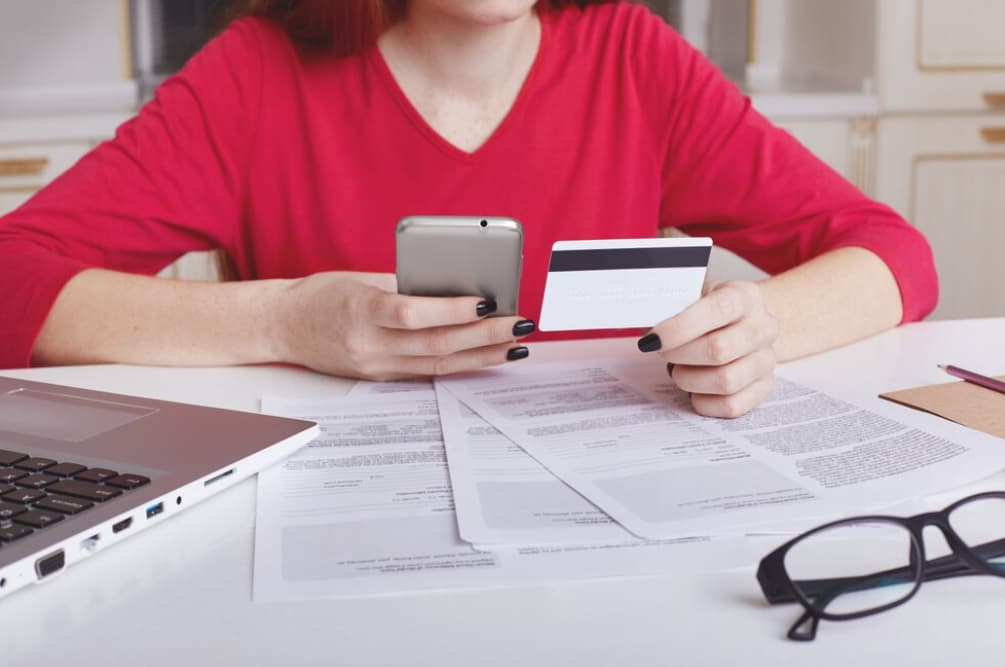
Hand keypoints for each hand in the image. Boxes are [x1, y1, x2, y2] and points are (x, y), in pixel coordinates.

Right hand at [276, 272, 533, 379]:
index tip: (489, 302)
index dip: (454, 310)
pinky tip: (486, 357)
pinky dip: (460, 364)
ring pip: (438, 363)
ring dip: (481, 355)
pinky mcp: (380, 377)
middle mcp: (369, 344)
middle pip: (435, 343)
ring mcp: (375, 366)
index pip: (413, 312)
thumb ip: (405, 286)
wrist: (282, 326)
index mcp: (361, 309)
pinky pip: (427, 372)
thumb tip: (456, 290)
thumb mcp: (361, 279)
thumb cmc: (322, 295)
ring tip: (515, 345)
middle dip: (484, 335)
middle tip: (519, 323)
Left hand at [637, 281, 778, 417]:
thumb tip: (648, 334)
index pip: (716, 310)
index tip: (652, 340)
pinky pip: (732, 406)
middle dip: (680, 356)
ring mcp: (767, 359)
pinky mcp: (765, 387)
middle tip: (664, 354)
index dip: (679, 328)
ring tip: (679, 371)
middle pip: (718, 350)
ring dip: (690, 380)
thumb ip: (673, 308)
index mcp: (744, 297)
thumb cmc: (712, 311)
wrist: (748, 323)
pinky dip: (704, 402)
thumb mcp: (695, 295)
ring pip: (726, 381)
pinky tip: (694, 390)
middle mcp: (763, 327)